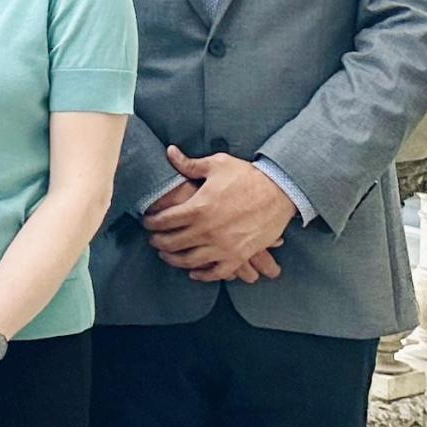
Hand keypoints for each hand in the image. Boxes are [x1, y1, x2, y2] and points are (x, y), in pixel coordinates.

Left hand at [143, 147, 294, 280]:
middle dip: (157, 242)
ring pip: (190, 261)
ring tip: (167, 255)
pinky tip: (193, 272)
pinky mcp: (239, 256)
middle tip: (152, 239)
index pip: (163, 220)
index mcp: (198, 208)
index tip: (146, 221)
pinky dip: (202, 275)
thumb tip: (169, 152)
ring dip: (174, 260)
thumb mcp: (217, 165)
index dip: (150, 222)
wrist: (281, 192)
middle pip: (172, 243)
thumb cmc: (247, 176)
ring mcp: (223, 246)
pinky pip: (216, 272)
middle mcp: (207, 230)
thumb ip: (189, 164)